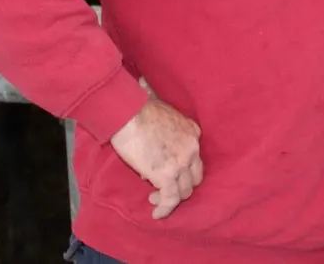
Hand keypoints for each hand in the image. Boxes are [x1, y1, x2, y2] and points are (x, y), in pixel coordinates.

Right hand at [108, 77, 202, 219]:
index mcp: (193, 131)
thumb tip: (153, 152)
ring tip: (154, 199)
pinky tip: (157, 214)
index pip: (195, 158)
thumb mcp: (163, 117)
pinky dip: (165, 209)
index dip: (181, 169)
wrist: (128, 113)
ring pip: (185, 191)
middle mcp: (192, 147)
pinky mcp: (168, 174)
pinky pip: (171, 199)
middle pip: (195, 176)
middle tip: (161, 189)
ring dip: (170, 198)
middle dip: (180, 186)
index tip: (165, 172)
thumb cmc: (139, 111)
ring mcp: (182, 161)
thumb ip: (165, 134)